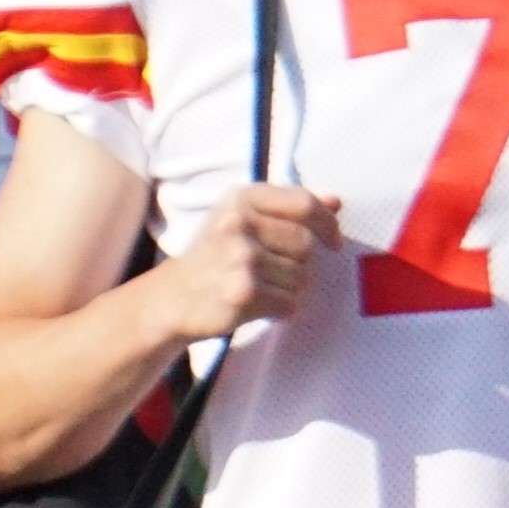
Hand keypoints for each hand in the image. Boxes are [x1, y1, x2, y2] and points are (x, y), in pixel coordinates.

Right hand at [152, 186, 343, 340]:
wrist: (172, 298)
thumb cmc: (215, 255)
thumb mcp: (243, 218)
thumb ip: (289, 208)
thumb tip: (336, 202)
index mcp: (242, 198)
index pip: (304, 204)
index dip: (327, 224)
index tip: (333, 241)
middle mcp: (238, 222)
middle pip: (306, 245)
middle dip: (300, 264)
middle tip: (273, 271)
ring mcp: (240, 257)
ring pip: (301, 278)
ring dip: (289, 289)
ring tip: (260, 287)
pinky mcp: (244, 292)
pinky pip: (289, 303)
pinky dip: (280, 309)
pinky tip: (257, 304)